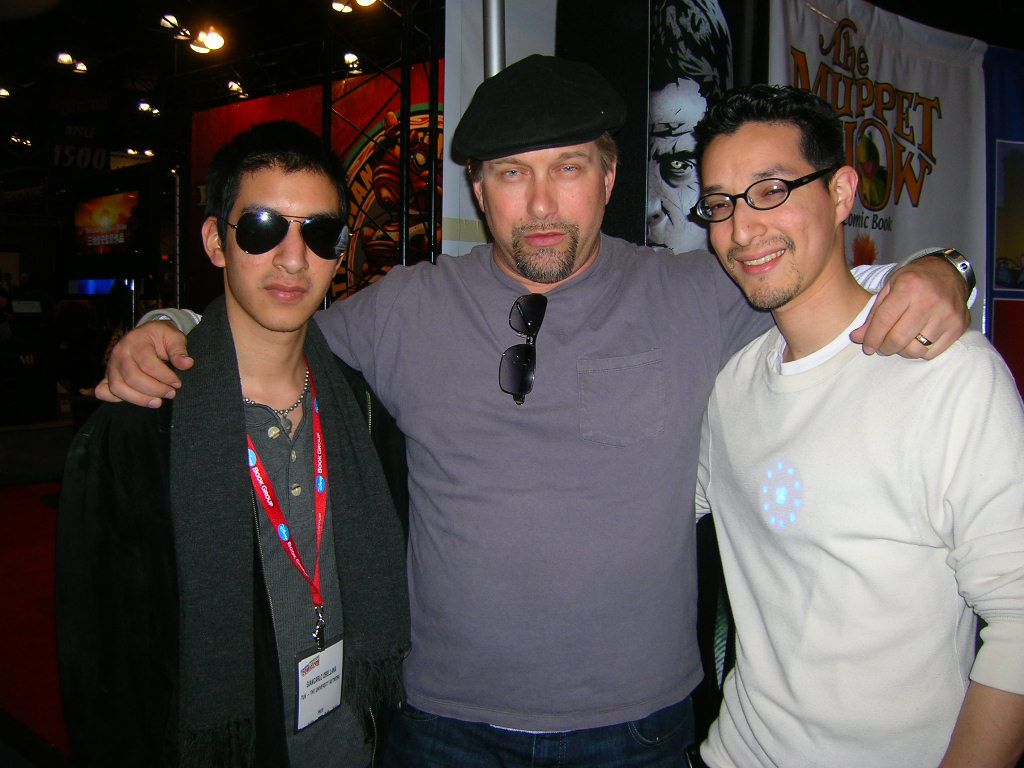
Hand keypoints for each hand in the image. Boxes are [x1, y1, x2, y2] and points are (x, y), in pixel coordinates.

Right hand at [95, 320, 192, 406]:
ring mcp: (111, 365)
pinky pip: (104, 390)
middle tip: (171, 393)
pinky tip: (136, 400)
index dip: (164, 376)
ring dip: (139, 398)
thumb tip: (187, 364)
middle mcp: (120, 353)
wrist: (148, 334)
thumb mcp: (174, 338)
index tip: (177, 383)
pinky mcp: (108, 375)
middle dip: (154, 389)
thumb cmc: (162, 337)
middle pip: (132, 377)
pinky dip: (115, 399)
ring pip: (118, 387)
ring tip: (157, 402)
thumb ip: (180, 351)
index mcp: (135, 341)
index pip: (147, 364)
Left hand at [850, 255, 969, 357]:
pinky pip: (932, 352)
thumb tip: (857, 338)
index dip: (872, 338)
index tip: (867, 346)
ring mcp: (947, 314)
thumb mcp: (890, 288)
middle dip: (885, 347)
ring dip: (903, 350)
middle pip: (899, 338)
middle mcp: (930, 300)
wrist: (949, 273)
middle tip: (881, 346)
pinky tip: (917, 341)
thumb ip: (874, 314)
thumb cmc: (914, 281)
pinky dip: (920, 351)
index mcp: (909, 286)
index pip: (884, 320)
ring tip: (899, 342)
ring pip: (916, 349)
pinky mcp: (959, 326)